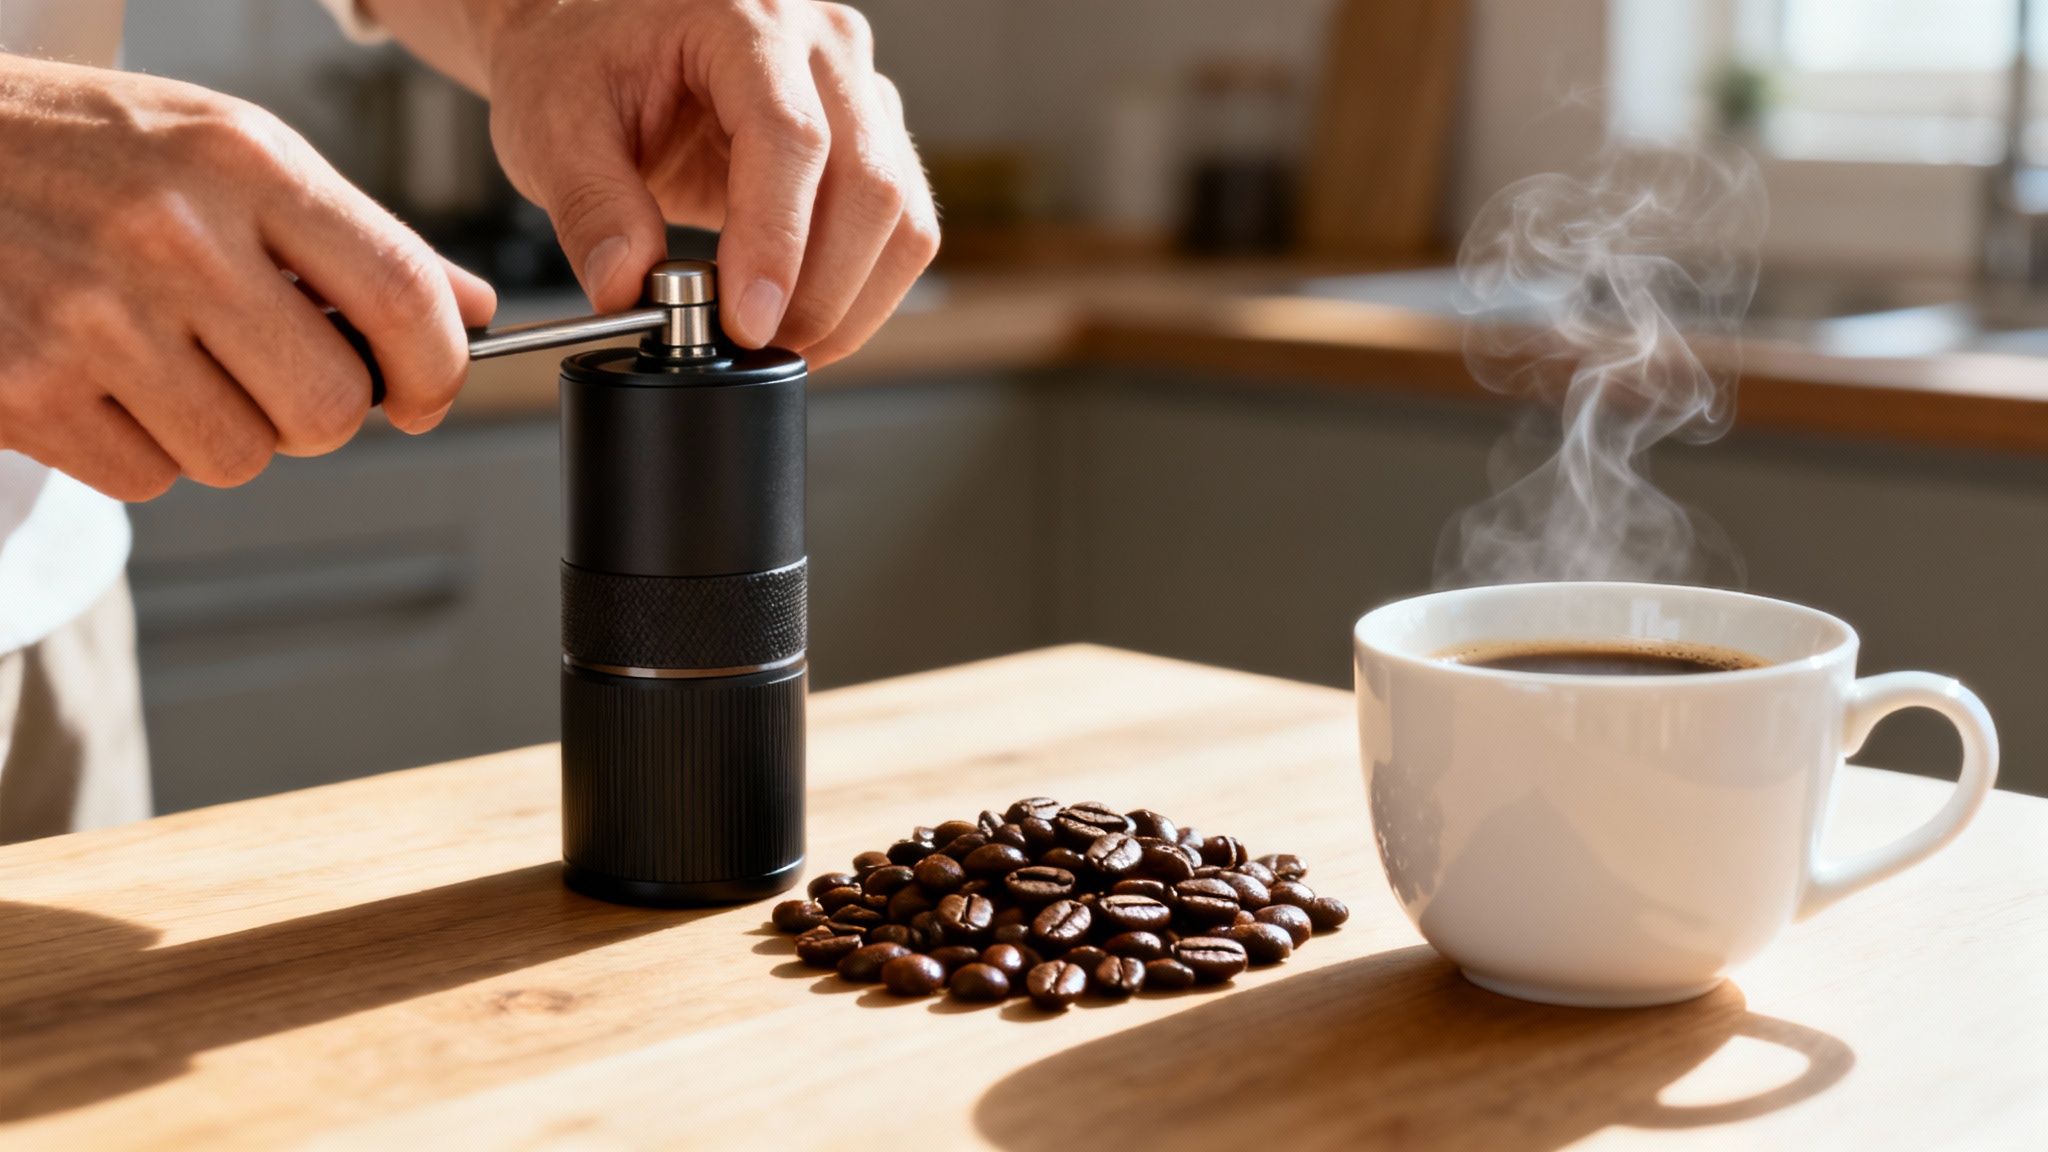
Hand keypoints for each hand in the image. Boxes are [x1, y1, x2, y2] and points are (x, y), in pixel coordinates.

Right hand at [0, 56, 495, 500]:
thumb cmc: (79, 149)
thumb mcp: (222, 149)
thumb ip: (353, 236)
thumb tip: (471, 309)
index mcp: (241, 162)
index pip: (401, 293)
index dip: (437, 367)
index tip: (426, 391)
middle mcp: (173, 237)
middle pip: (330, 407)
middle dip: (319, 410)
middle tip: (271, 370)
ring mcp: (92, 318)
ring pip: (243, 456)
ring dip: (225, 429)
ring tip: (167, 356)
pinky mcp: (24, 390)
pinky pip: (151, 478)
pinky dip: (142, 447)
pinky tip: (103, 376)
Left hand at [478, 0, 938, 364]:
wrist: (602, 43)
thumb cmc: (582, 64)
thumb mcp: (554, 127)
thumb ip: (590, 206)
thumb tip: (628, 289)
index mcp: (743, 21)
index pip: (791, 138)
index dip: (777, 243)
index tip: (745, 322)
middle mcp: (824, 46)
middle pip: (870, 186)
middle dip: (818, 293)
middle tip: (750, 346)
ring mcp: (861, 92)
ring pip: (902, 219)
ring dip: (850, 304)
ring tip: (776, 342)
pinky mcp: (875, 141)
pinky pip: (902, 232)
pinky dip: (860, 293)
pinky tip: (803, 317)